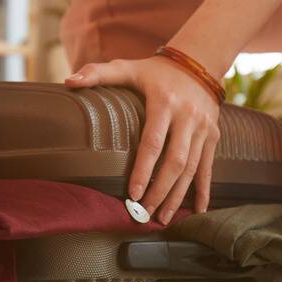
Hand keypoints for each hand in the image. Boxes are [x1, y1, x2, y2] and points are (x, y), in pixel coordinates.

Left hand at [65, 57, 221, 222]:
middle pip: (175, 161)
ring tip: (163, 218)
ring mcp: (203, 128)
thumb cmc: (154, 71)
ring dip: (178, 196)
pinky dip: (204, 189)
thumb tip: (69, 82)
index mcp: (165, 102)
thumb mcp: (127, 67)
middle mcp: (188, 116)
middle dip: (160, 190)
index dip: (143, 169)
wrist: (197, 63)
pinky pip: (208, 166)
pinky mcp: (213, 136)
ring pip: (192, 168)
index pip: (153, 142)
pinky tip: (199, 209)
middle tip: (145, 212)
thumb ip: (98, 73)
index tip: (132, 193)